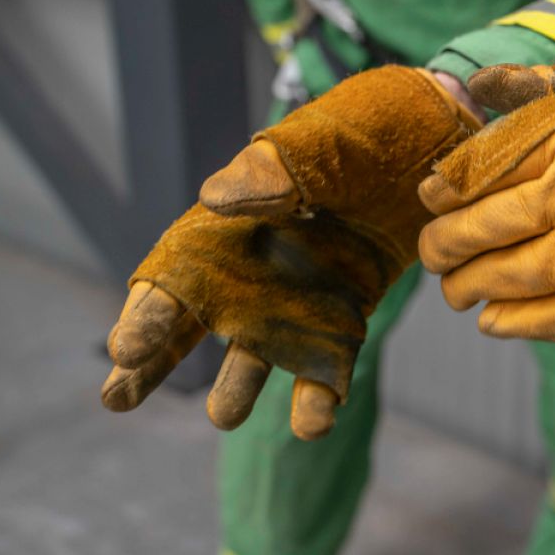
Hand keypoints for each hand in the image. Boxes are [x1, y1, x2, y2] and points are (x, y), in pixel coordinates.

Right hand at [102, 66, 479, 438]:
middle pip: (193, 327)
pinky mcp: (346, 318)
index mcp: (230, 228)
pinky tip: (311, 424)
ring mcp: (298, 301)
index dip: (147, 314)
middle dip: (154, 364)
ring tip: (223, 417)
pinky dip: (318, 399)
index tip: (127, 350)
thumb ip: (268, 172)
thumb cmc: (361, 130)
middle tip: (118, 400)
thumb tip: (214, 199)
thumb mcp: (313, 140)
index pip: (174, 278)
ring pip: (254, 358)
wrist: (435, 143)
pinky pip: (326, 370)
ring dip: (237, 390)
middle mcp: (253, 273)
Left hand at [418, 65, 554, 340]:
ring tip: (454, 290)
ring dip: (469, 289)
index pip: (473, 177)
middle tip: (431, 254)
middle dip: (442, 248)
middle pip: (478, 235)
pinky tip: (492, 323)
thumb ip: (533, 90)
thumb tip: (472, 84)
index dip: (440, 192)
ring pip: (508, 281)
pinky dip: (517, 325)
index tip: (428, 198)